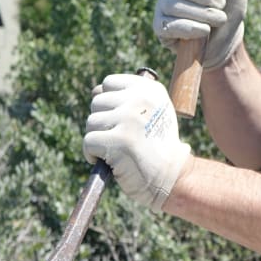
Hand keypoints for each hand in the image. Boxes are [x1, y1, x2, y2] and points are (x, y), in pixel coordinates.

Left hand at [83, 73, 191, 210]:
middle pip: (97, 103)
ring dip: (99, 139)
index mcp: (150, 89)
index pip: (109, 83)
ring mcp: (130, 119)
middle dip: (103, 123)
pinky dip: (92, 155)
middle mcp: (141, 100)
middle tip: (123, 139)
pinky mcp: (120, 140)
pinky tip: (110, 161)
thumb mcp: (151, 113)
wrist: (171, 177)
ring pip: (91, 122)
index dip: (111, 104)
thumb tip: (95, 91)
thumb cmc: (156, 146)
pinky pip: (89, 141)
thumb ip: (127, 98)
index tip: (125, 121)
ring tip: (118, 150)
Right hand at [153, 0, 247, 69]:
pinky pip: (170, 25)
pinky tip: (205, 30)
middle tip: (221, 4)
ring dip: (204, 14)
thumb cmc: (230, 8)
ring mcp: (163, 5)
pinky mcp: (160, 27)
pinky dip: (192, 28)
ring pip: (175, 6)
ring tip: (219, 18)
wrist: (226, 40)